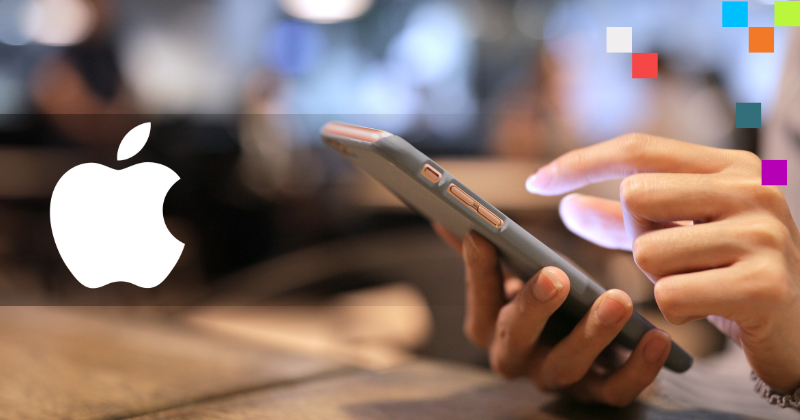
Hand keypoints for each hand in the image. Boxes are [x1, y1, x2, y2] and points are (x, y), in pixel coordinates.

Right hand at [432, 223, 672, 406]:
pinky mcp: (598, 393)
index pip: (478, 297)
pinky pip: (616, 391)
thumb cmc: (547, 302)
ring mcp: (557, 378)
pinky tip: (659, 337)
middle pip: (515, 338)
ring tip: (618, 300)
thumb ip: (489, 252)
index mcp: (490, 324)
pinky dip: (638, 369)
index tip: (482, 233)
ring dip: (592, 335)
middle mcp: (516, 357)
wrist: (589, 350)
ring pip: (566, 366)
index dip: (478, 270)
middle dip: (532, 307)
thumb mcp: (515, 276)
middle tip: (554, 275)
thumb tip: (448, 217)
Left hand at [526, 133, 799, 393]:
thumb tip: (565, 205)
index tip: (535, 182)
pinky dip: (676, 311)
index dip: (581, 162)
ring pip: (648, 252)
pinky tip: (709, 309)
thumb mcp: (677, 235)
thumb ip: (622, 220)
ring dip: (657, 279)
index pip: (637, 148)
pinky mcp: (763, 286)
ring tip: (699, 283)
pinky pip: (670, 297)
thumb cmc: (728, 273)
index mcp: (731, 165)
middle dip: (636, 236)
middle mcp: (752, 189)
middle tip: (674, 257)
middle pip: (636, 196)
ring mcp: (763, 235)